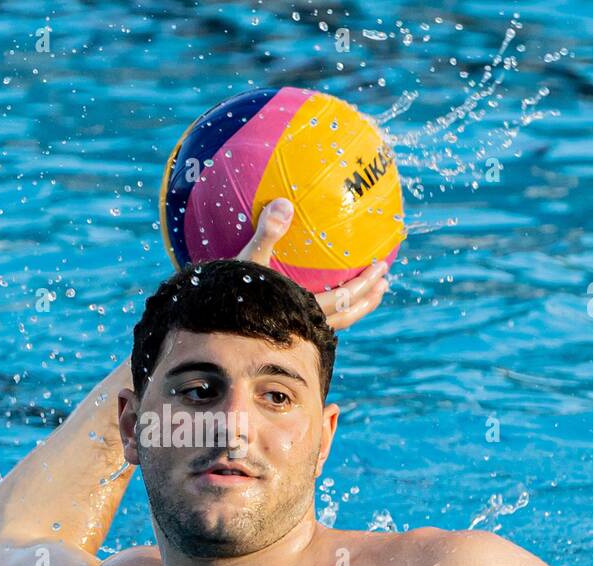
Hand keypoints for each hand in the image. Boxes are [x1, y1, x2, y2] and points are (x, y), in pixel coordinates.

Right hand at [236, 197, 391, 331]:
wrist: (208, 326)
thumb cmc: (228, 296)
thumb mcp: (246, 262)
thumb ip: (266, 235)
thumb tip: (283, 203)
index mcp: (300, 309)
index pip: (342, 299)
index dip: (364, 285)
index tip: (381, 269)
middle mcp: (302, 326)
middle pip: (345, 315)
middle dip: (367, 298)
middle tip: (383, 283)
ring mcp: (295, 333)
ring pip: (334, 324)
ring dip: (356, 308)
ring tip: (370, 295)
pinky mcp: (284, 334)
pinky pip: (315, 323)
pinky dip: (329, 311)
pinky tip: (325, 299)